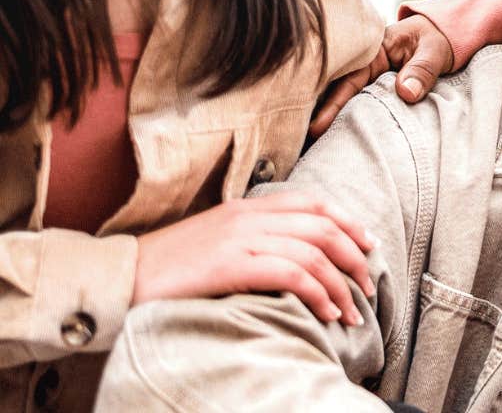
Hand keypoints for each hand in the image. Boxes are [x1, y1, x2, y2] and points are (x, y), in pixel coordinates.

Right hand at [133, 195, 375, 326]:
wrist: (119, 277)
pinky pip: (291, 273)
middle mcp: (248, 216)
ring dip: (340, 284)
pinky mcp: (231, 264)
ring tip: (351, 311)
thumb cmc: (168, 268)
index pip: (313, 203)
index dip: (348, 221)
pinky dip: (317, 293)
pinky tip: (326, 312)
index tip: (368, 244)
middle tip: (367, 285)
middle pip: (322, 225)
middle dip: (354, 256)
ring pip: (313, 251)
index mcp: (246, 206)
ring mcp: (240, 238)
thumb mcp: (215, 241)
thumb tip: (293, 258)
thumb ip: (251, 238)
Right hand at [309, 14, 456, 137]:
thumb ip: (422, 68)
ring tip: (310, 149)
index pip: (348, 81)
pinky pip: (358, 106)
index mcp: (373, 52)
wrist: (446, 36)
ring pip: (345, 102)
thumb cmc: (437, 40)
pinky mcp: (373, 89)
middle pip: (336, 93)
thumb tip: (406, 92)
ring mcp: (367, 79)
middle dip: (319, 117)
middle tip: (304, 145)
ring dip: (331, 122)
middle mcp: (364, 66)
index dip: (332, 104)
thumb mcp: (434, 50)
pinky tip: (333, 141)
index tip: (318, 127)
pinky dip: (347, 120)